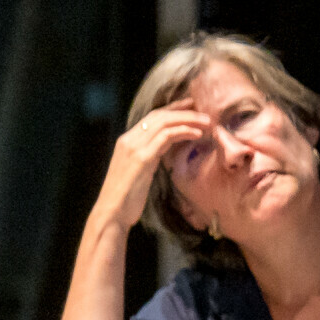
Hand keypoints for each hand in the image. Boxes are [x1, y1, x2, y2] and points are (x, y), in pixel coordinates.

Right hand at [94, 101, 209, 231]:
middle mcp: (128, 140)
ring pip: (163, 122)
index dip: (172, 109)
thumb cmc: (127, 197)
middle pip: (159, 116)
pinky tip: (197, 134)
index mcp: (126, 141)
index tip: (191, 106)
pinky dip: (183, 131)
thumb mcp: (141, 170)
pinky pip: (165, 137)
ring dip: (188, 119)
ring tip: (207, 122)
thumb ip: (151, 155)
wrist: (112, 213)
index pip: (151, 117)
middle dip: (183, 111)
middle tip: (205, 112)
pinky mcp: (141, 158)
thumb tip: (168, 146)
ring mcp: (133, 148)